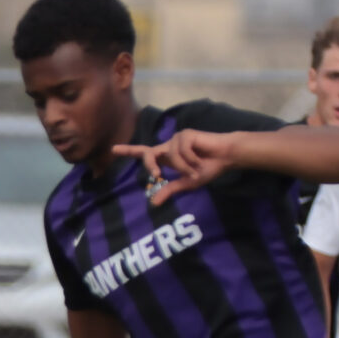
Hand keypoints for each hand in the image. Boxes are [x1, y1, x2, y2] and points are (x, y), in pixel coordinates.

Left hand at [112, 129, 238, 205]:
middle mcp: (169, 146)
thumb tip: (152, 203)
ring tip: (197, 169)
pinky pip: (181, 152)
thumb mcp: (187, 183)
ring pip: (170, 157)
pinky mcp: (185, 134)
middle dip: (151, 165)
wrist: (225, 158)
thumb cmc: (208, 168)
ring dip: (184, 168)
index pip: (145, 153)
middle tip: (157, 175)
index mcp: (167, 157)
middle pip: (149, 154)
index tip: (113, 149)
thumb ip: (170, 190)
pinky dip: (191, 161)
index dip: (129, 151)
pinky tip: (201, 159)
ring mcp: (176, 138)